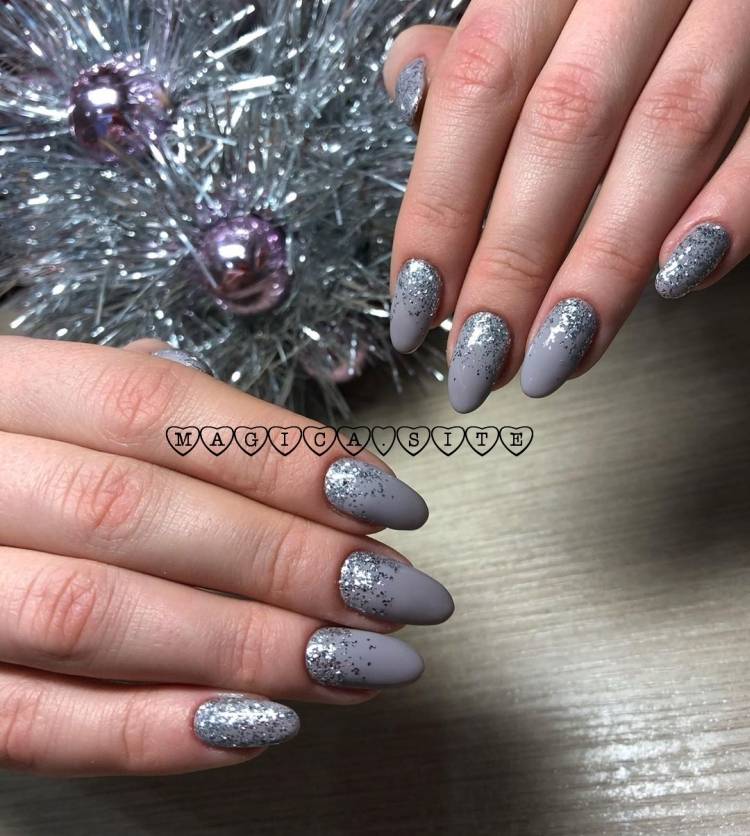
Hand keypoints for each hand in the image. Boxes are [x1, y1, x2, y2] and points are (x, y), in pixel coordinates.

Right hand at [0, 337, 451, 775]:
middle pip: (134, 509)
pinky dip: (147, 729)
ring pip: (88, 613)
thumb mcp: (40, 402)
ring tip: (359, 665)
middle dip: (286, 558)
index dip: (281, 454)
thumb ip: (134, 410)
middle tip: (399, 596)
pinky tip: (256, 727)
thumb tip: (287, 450)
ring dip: (243, 645)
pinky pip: (29, 722)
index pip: (153, 404)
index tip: (389, 503)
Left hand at [385, 0, 748, 409]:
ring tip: (553, 358)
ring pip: (665, 139)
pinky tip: (674, 282)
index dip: (441, 207)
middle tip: (480, 358)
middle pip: (562, 129)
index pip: (478, 89)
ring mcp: (732, 3)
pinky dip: (727, 209)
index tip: (417, 305)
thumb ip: (480, 45)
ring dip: (601, 268)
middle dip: (513, 263)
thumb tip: (415, 91)